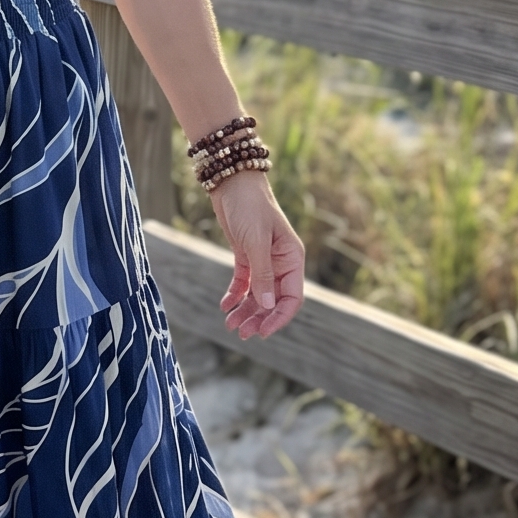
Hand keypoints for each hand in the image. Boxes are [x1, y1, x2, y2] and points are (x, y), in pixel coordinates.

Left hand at [212, 170, 304, 339]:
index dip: (279, 317)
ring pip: (257, 294)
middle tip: (241, 333)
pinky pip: (243, 282)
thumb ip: (262, 274)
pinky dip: (235, 295)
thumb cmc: (249, 207)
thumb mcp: (255, 242)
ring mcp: (263, 260)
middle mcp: (281, 262)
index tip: (262, 332)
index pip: (292, 297)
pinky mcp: (246, 256)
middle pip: (273, 300)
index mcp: (292, 258)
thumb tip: (268, 306)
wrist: (231, 183)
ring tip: (230, 324)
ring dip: (245, 310)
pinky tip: (225, 306)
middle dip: (259, 318)